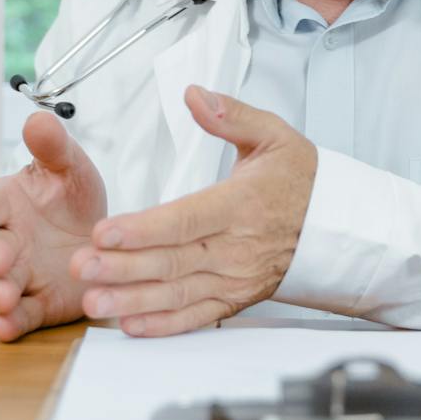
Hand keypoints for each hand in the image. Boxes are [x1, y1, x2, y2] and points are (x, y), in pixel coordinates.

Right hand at [0, 112, 105, 341]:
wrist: (105, 238)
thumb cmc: (74, 199)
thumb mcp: (70, 167)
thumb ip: (53, 146)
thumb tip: (37, 119)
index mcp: (5, 206)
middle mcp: (4, 243)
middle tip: (0, 259)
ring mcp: (19, 277)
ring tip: (3, 297)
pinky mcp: (36, 305)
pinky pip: (19, 317)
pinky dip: (11, 323)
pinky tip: (8, 326)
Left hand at [68, 86, 315, 335]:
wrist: (339, 228)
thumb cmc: (303, 182)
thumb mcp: (274, 136)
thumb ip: (231, 115)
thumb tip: (195, 95)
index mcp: (241, 204)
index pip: (186, 219)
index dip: (143, 229)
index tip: (105, 232)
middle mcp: (237, 247)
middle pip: (173, 260)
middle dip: (122, 267)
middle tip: (81, 266)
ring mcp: (236, 278)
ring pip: (178, 293)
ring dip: (133, 299)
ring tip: (94, 301)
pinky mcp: (235, 299)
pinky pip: (196, 316)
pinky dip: (163, 325)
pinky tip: (130, 324)